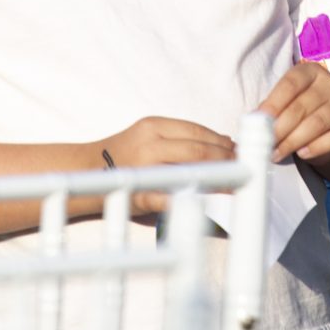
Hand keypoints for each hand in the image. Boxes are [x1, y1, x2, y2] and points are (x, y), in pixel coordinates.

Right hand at [95, 116, 235, 216]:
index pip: (197, 131)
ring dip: (217, 177)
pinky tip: (208, 203)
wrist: (85, 170)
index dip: (222, 142)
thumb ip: (182, 138)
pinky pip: (170, 196)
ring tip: (235, 183)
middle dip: (225, 159)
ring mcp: (144, 167)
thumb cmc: (126, 155)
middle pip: (198, 148)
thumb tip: (224, 141)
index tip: (239, 150)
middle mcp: (149, 142)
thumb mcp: (151, 137)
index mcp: (153, 126)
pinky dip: (191, 198)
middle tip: (244, 167)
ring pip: (189, 169)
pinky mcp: (140, 191)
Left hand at [259, 62, 329, 164]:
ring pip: (316, 124)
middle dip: (280, 128)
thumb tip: (254, 121)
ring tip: (277, 153)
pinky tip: (302, 154)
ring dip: (293, 141)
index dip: (273, 103)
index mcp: (310, 72)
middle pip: (301, 107)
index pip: (290, 84)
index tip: (258, 120)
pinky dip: (317, 148)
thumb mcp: (289, 102)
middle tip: (265, 144)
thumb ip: (274, 108)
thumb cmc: (304, 112)